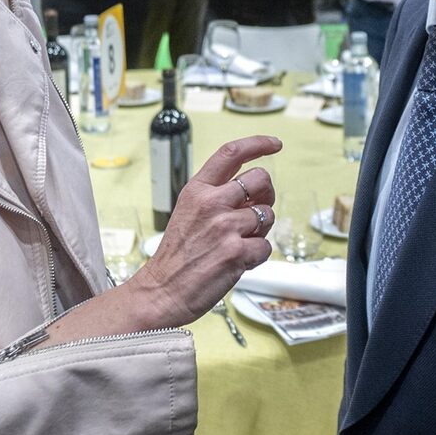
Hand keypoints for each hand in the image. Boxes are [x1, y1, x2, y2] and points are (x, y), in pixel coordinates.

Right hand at [126, 136, 279, 326]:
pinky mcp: (236, 252)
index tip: (274, 144)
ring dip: (261, 231)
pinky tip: (238, 262)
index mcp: (197, 189)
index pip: (231, 153)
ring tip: (240, 243)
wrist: (162, 291)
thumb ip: (216, 196)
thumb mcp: (188, 211)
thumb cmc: (177, 255)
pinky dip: (257, 256)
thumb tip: (253, 189)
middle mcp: (211, 203)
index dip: (258, 143)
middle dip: (266, 194)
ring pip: (268, 215)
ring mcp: (224, 227)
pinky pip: (266, 246)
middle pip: (261, 178)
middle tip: (256, 211)